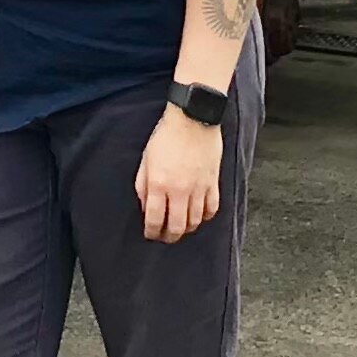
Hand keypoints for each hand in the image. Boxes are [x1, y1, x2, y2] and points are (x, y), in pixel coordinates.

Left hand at [135, 107, 224, 243]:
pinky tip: (198, 216)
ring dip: (186, 229)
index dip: (152, 232)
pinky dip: (204, 217)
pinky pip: (211, 209)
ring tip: (180, 227)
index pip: (155, 220)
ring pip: (195, 222)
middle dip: (169, 237)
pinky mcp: (213, 183)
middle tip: (165, 237)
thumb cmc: (166, 136)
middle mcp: (180, 190)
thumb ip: (143, 186)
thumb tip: (146, 208)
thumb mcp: (146, 160)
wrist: (192, 119)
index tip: (150, 234)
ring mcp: (199, 188)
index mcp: (159, 184)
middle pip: (177, 227)